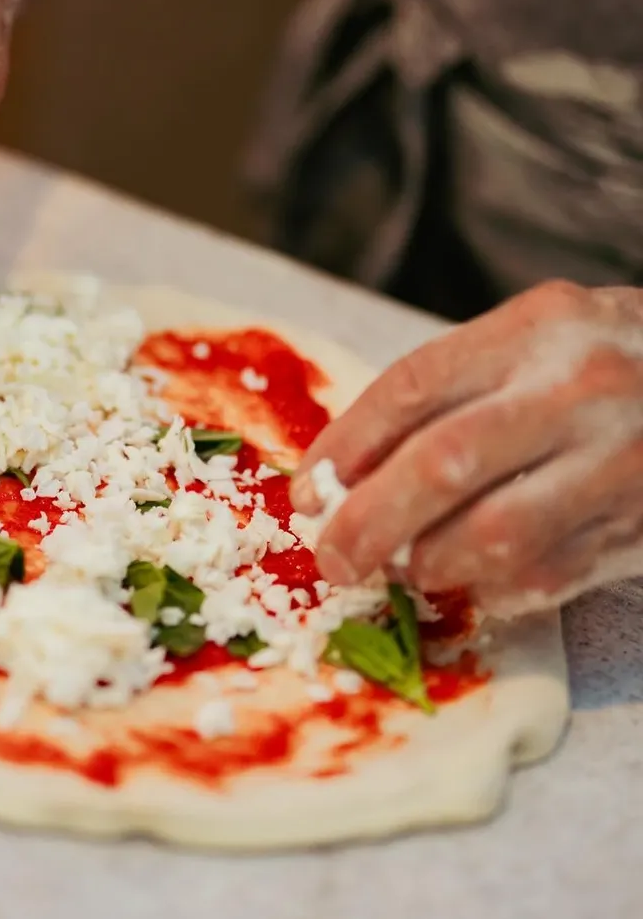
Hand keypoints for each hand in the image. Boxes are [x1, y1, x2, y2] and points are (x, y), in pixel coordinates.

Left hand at [291, 281, 642, 614]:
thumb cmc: (608, 357)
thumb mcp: (536, 335)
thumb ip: (454, 388)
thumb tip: (346, 473)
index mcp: (535, 329)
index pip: (413, 388)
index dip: (347, 448)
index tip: (309, 492)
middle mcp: (577, 390)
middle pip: (443, 463)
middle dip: (370, 521)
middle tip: (333, 557)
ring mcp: (618, 462)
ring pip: (495, 535)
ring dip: (429, 563)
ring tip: (402, 567)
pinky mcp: (641, 527)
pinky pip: (548, 576)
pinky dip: (492, 590)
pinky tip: (470, 581)